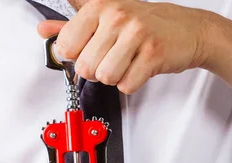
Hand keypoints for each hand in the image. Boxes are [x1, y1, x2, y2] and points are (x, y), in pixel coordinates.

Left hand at [38, 0, 210, 93]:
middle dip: (98, 70)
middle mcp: (116, 16)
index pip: (66, 46)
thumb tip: (44, 31)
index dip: (77, 56)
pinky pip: (126, 85)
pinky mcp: (152, 54)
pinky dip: (132, 83)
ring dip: (115, 77)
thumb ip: (72, 26)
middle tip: (114, 57)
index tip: (91, 50)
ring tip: (127, 63)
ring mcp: (136, 34)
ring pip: (105, 77)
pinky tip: (140, 68)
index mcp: (99, 6)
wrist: (187, 30)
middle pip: (85, 67)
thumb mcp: (105, 18)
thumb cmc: (145, 24)